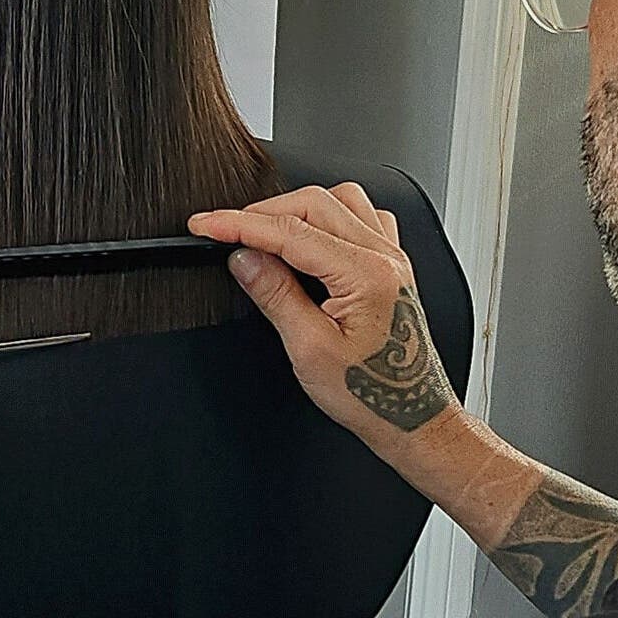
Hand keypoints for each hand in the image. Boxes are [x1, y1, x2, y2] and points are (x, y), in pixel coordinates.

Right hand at [189, 183, 461, 459]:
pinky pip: (362, 217)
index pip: (290, 231)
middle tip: (224, 231)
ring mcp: (392, 259)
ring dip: (296, 209)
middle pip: (314, 203)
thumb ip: (275, 294)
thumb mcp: (309, 349)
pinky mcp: (391, 267)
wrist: (412, 417)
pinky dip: (328, 218)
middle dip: (262, 212)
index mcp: (366, 274)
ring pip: (340, 200)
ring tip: (263, 233)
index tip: (204, 224)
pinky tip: (309, 239)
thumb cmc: (372, 393)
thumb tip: (243, 257)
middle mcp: (384, 258)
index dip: (238, 224)